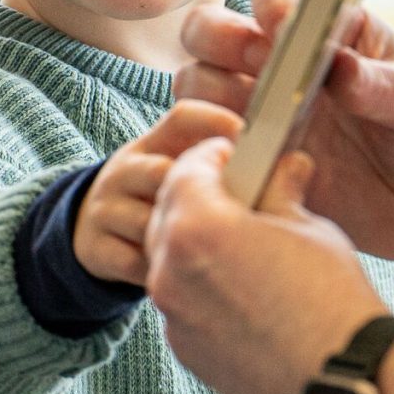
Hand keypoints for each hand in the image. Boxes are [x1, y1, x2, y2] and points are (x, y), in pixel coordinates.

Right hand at [72, 100, 239, 285]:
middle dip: (201, 195)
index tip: (251, 140)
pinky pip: (137, 261)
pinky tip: (188, 276)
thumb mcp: (181, 171)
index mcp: (153, 144)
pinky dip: (166, 271)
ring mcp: (106, 208)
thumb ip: (227, 167)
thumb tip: (298, 166)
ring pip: (149, 220)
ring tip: (215, 251)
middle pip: (163, 171)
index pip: (182, 118)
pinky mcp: (96, 247)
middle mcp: (125, 170)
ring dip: (184, 238)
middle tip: (237, 216)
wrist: (94, 234)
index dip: (217, 122)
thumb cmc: (159, 202)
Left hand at [144, 136, 384, 393]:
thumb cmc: (334, 304)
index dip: (213, 155)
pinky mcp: (186, 351)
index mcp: (198, 226)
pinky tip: (251, 292)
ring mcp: (174, 316)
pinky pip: (185, 302)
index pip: (186, 168)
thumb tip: (282, 171)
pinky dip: (206, 287)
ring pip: (173, 260)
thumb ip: (280, 195)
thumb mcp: (311, 229)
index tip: (235, 156)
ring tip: (251, 246)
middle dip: (201, 197)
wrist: (344, 385)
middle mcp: (170, 271)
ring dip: (201, 244)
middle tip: (243, 196)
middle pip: (169, 213)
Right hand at [176, 0, 393, 266]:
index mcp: (323, 31)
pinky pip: (200, 150)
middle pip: (210, 31)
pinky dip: (205, 152)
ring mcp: (257, 113)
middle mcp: (277, 65)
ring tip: (247, 127)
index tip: (284, 24)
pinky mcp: (247, 163)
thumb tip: (342, 68)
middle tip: (257, 68)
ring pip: (196, 86)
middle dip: (218, 40)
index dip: (271, 3)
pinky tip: (243, 165)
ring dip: (209, 100)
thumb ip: (381, 85)